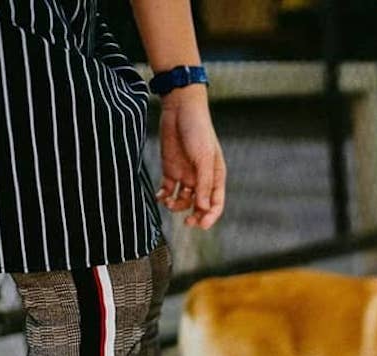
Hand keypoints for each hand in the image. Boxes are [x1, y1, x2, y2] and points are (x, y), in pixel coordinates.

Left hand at [155, 84, 225, 228]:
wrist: (180, 109)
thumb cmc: (198, 131)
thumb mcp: (203, 158)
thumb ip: (204, 183)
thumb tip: (204, 207)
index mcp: (215, 176)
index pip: (216, 203)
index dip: (210, 216)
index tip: (201, 225)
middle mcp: (202, 178)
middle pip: (200, 205)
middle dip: (194, 215)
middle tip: (187, 222)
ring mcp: (186, 174)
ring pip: (183, 199)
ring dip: (177, 205)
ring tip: (168, 202)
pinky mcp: (171, 169)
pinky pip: (168, 189)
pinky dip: (164, 196)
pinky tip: (160, 197)